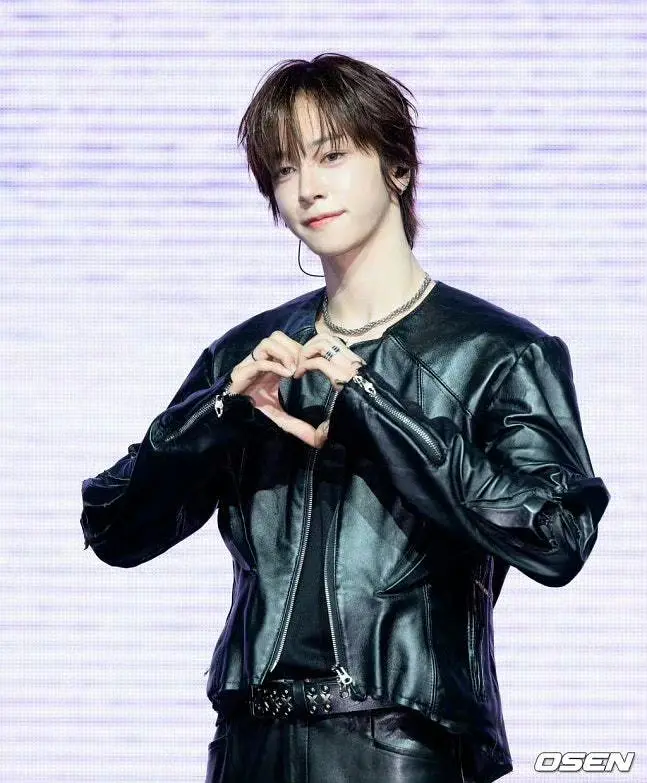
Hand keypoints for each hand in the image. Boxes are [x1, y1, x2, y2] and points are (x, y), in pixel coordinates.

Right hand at [226, 331, 364, 448]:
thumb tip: (318, 441)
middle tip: (301, 367)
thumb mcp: (279, 417)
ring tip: (293, 370)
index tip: (308, 366)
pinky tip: (285, 375)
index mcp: (271, 365)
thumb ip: (298, 425)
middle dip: (293, 349)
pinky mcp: (243, 372)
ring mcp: (251, 364)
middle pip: (278, 337)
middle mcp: (261, 360)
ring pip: (268, 342)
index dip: (299, 349)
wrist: (231, 418)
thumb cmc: (253, 412)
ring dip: (284, 353)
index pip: (286, 343)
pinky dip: (275, 365)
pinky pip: (260, 361)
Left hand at [291, 333, 365, 447]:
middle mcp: (352, 362)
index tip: (303, 365)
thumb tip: (319, 437)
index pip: (332, 342)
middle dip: (307, 347)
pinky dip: (304, 365)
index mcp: (353, 365)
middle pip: (325, 338)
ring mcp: (349, 366)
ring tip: (298, 367)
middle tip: (298, 363)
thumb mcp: (345, 412)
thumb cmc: (362, 421)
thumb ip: (332, 414)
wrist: (379, 423)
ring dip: (305, 352)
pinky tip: (298, 375)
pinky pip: (318, 361)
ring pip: (322, 343)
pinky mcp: (343, 375)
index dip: (313, 348)